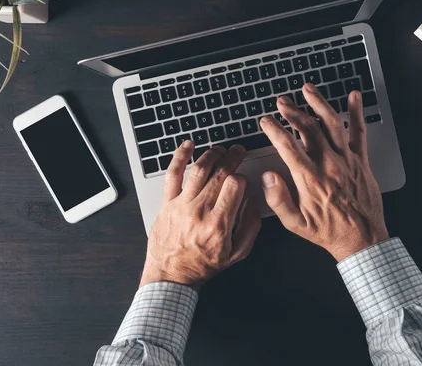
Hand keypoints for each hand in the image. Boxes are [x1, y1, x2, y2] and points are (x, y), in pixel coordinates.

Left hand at [140, 142, 261, 289]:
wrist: (171, 276)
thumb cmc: (203, 265)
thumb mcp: (237, 253)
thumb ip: (250, 227)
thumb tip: (254, 202)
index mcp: (219, 224)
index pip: (235, 185)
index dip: (242, 177)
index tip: (243, 180)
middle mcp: (199, 211)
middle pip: (219, 173)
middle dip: (232, 157)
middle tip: (238, 151)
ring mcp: (181, 205)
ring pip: (199, 170)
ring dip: (212, 154)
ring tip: (221, 149)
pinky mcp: (167, 203)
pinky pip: (172, 175)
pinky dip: (180, 157)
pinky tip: (188, 145)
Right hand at [259, 83, 388, 261]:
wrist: (361, 238)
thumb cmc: (328, 231)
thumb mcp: (295, 223)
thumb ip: (278, 199)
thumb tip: (268, 177)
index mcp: (310, 179)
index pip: (287, 146)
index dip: (274, 130)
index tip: (266, 121)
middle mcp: (328, 165)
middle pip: (308, 128)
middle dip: (292, 111)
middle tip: (282, 102)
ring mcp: (346, 160)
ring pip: (332, 124)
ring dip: (319, 103)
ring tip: (308, 90)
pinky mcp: (361, 161)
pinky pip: (359, 132)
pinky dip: (356, 112)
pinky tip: (354, 96)